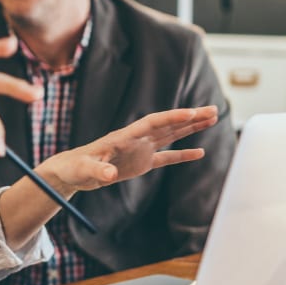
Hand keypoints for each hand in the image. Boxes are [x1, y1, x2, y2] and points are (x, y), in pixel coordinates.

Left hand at [37, 106, 218, 193]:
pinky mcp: (141, 162)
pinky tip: (200, 152)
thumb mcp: (84, 169)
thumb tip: (109, 174)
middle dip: (190, 117)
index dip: (172, 117)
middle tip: (214, 109)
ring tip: (213, 118)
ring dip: (191, 128)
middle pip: (168, 124)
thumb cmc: (75, 167)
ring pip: (171, 135)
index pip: (152, 123)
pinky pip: (167, 157)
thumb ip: (97, 169)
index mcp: (124, 136)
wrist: (71, 171)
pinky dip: (183, 154)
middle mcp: (136, 139)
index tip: (192, 112)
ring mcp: (140, 149)